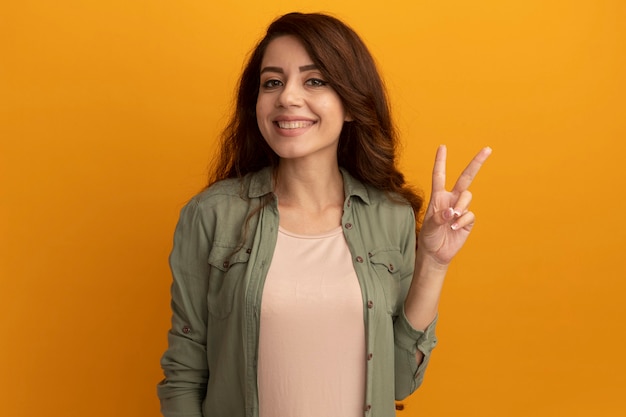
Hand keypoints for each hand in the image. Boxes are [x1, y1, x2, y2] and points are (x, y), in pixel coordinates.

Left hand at [418, 145, 491, 265]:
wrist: (436, 252)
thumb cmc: (429, 236)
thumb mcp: (429, 226)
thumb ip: (438, 217)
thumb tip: (451, 212)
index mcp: (438, 196)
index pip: (440, 175)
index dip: (441, 161)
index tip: (442, 146)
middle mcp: (451, 199)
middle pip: (465, 178)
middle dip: (476, 163)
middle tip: (488, 149)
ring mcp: (461, 209)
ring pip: (467, 197)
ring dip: (460, 205)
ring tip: (452, 219)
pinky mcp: (468, 220)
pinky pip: (469, 214)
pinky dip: (462, 221)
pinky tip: (454, 228)